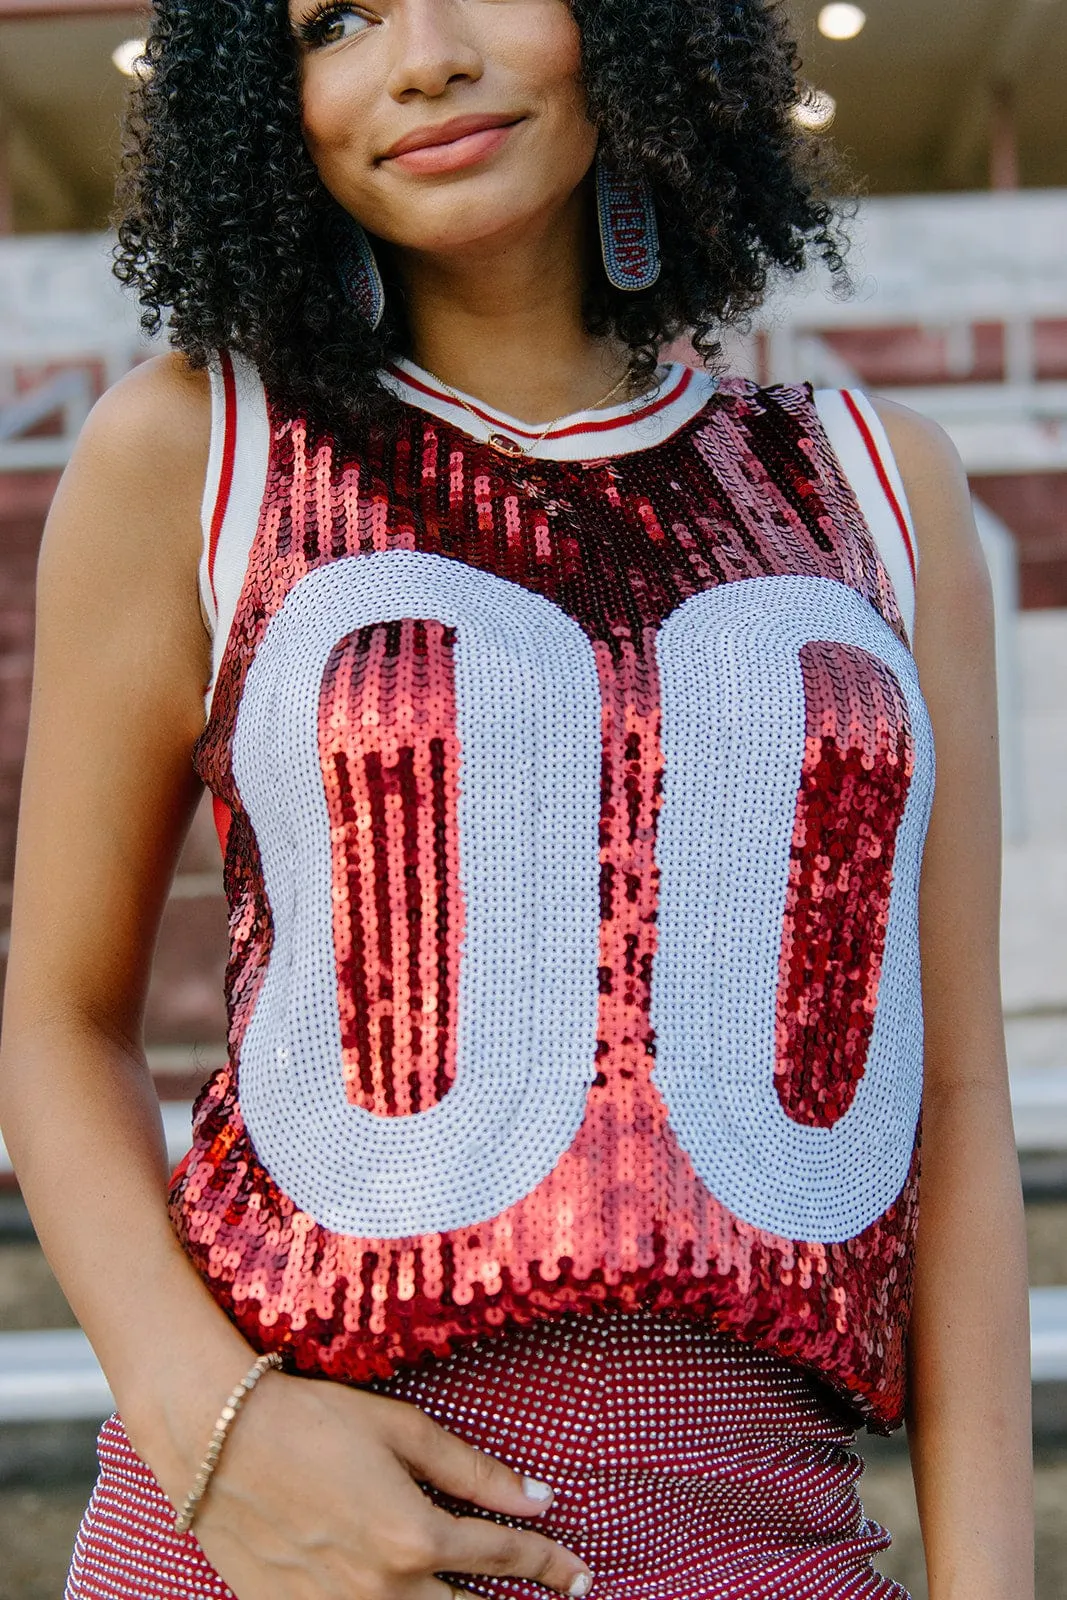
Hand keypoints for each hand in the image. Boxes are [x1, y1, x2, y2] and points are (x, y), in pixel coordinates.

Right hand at [188, 1369, 593, 1599]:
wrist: (215, 1442)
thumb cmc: (311, 1419)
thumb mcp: (402, 1430)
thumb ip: (474, 1471)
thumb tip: (540, 1498)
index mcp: (415, 1537)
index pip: (506, 1558)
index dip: (551, 1565)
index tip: (580, 1573)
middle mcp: (384, 1590)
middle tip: (559, 1598)